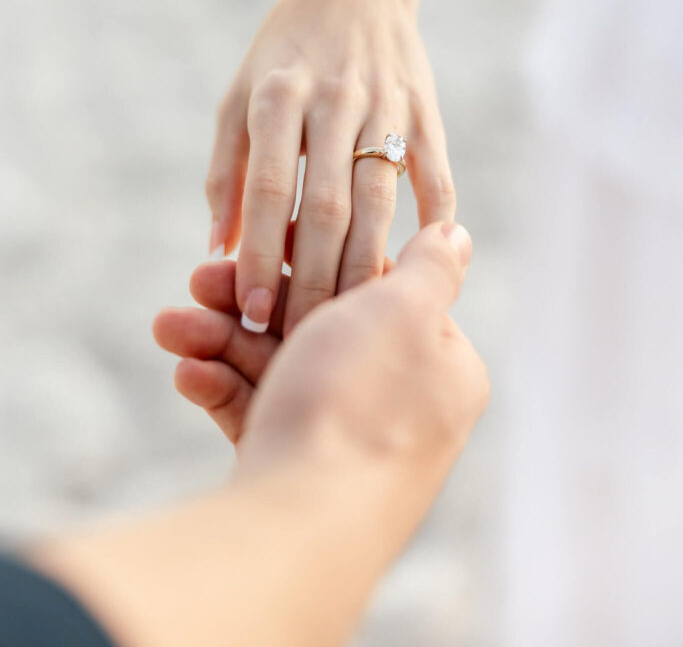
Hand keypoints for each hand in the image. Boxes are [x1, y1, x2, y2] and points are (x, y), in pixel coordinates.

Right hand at [154, 221, 488, 540]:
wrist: (304, 524)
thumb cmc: (360, 403)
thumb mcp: (404, 311)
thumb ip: (430, 267)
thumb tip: (456, 231)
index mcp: (436, 362)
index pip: (373, 290)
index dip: (315, 257)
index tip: (266, 240)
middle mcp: (396, 401)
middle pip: (316, 328)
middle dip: (250, 303)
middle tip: (198, 281)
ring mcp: (344, 440)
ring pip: (278, 370)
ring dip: (219, 342)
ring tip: (168, 326)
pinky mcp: (298, 469)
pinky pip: (260, 414)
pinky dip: (222, 389)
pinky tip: (185, 372)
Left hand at [205, 0, 455, 335]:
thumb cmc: (285, 52)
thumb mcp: (239, 96)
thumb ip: (226, 171)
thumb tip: (218, 249)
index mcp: (278, 94)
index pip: (270, 192)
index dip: (259, 258)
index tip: (250, 314)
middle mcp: (334, 100)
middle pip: (327, 208)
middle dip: (312, 281)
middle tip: (301, 340)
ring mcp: (387, 106)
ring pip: (380, 203)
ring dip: (364, 269)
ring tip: (350, 324)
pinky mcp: (426, 112)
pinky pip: (434, 178)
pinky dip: (429, 228)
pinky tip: (417, 273)